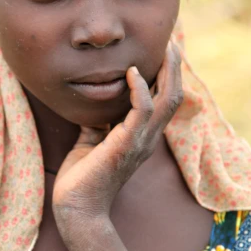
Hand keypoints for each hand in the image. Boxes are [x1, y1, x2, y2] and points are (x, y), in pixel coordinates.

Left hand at [52, 41, 182, 225]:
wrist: (76, 208)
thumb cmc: (81, 179)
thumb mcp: (90, 143)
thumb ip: (97, 124)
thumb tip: (93, 107)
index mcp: (141, 138)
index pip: (163, 102)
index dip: (166, 77)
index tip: (162, 53)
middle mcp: (147, 139)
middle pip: (174, 97)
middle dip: (174, 68)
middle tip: (170, 42)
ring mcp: (140, 142)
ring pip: (167, 100)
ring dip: (167, 71)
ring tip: (165, 48)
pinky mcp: (126, 144)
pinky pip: (142, 110)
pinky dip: (140, 88)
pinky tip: (132, 71)